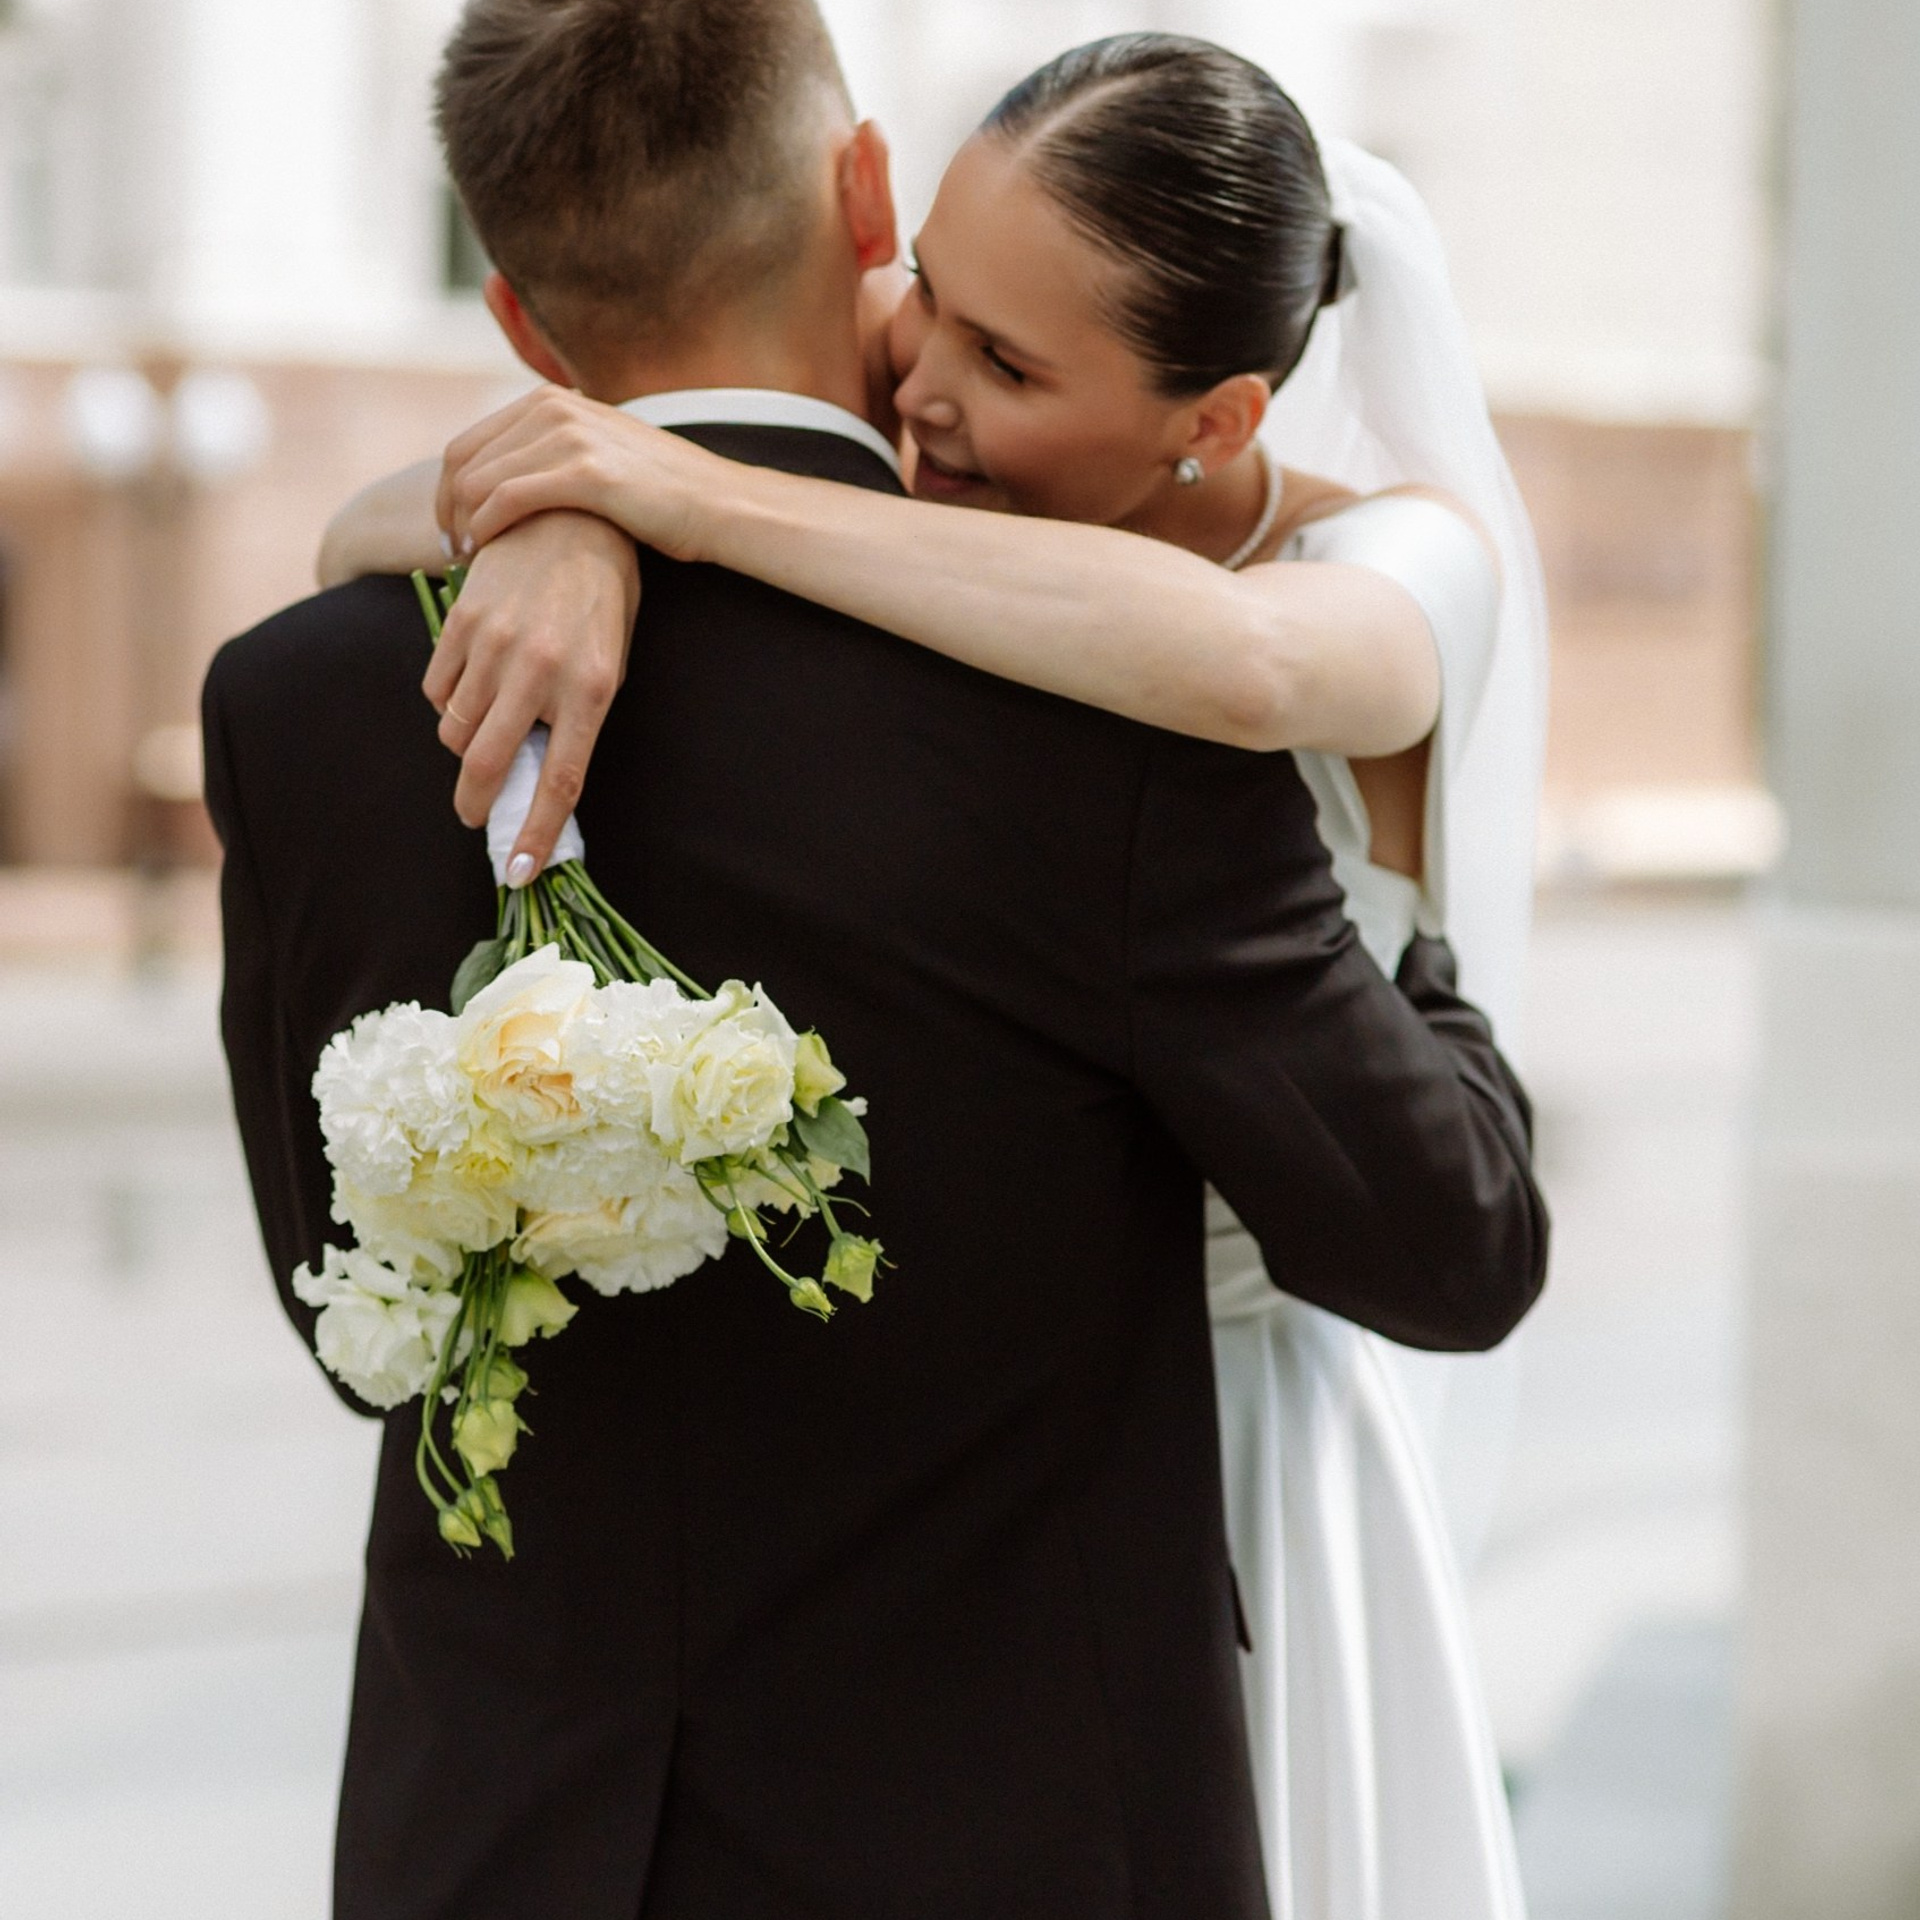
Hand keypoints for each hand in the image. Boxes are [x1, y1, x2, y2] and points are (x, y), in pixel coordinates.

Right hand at [422, 510, 640, 878]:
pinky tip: (469, 692)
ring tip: (484, 736)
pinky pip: (436, 690)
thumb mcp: (610, 662)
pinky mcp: (462, 621)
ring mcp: (496, 645)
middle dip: (476, 804)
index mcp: (593, 689)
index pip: (559, 782)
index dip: (536, 832)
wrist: (573, 518)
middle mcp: (541, 671)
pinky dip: (447, 706)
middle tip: (476, 815)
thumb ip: (576, 719)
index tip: (520, 871)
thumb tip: (538, 778)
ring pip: (455, 730)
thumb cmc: (602, 600)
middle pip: (487, 764)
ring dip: (464, 748)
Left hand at [437, 387, 706, 560]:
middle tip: (449, 551)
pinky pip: (505, 499)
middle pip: (462, 459)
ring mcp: (568, 436)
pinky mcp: (582, 472)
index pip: (469, 442)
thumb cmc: (663, 497)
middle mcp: (554, 408)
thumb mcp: (601, 457)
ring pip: (477, 481)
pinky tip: (486, 553)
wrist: (717, 505)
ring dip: (462, 525)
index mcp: (552, 400)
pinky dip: (485, 528)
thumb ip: (556, 455)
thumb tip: (514, 481)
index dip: (448, 490)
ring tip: (466, 559)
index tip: (451, 530)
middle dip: (447, 509)